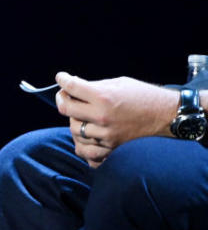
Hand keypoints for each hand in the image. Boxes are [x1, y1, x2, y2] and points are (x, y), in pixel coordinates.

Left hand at [54, 71, 177, 166]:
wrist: (168, 116)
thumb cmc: (145, 96)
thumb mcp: (119, 83)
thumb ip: (95, 86)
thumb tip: (74, 85)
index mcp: (103, 97)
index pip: (71, 87)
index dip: (63, 80)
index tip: (61, 78)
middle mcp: (102, 117)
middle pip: (66, 109)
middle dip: (62, 99)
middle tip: (65, 96)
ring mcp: (106, 135)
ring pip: (74, 130)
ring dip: (74, 120)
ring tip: (80, 115)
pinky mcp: (112, 148)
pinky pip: (86, 151)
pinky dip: (82, 144)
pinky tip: (85, 135)